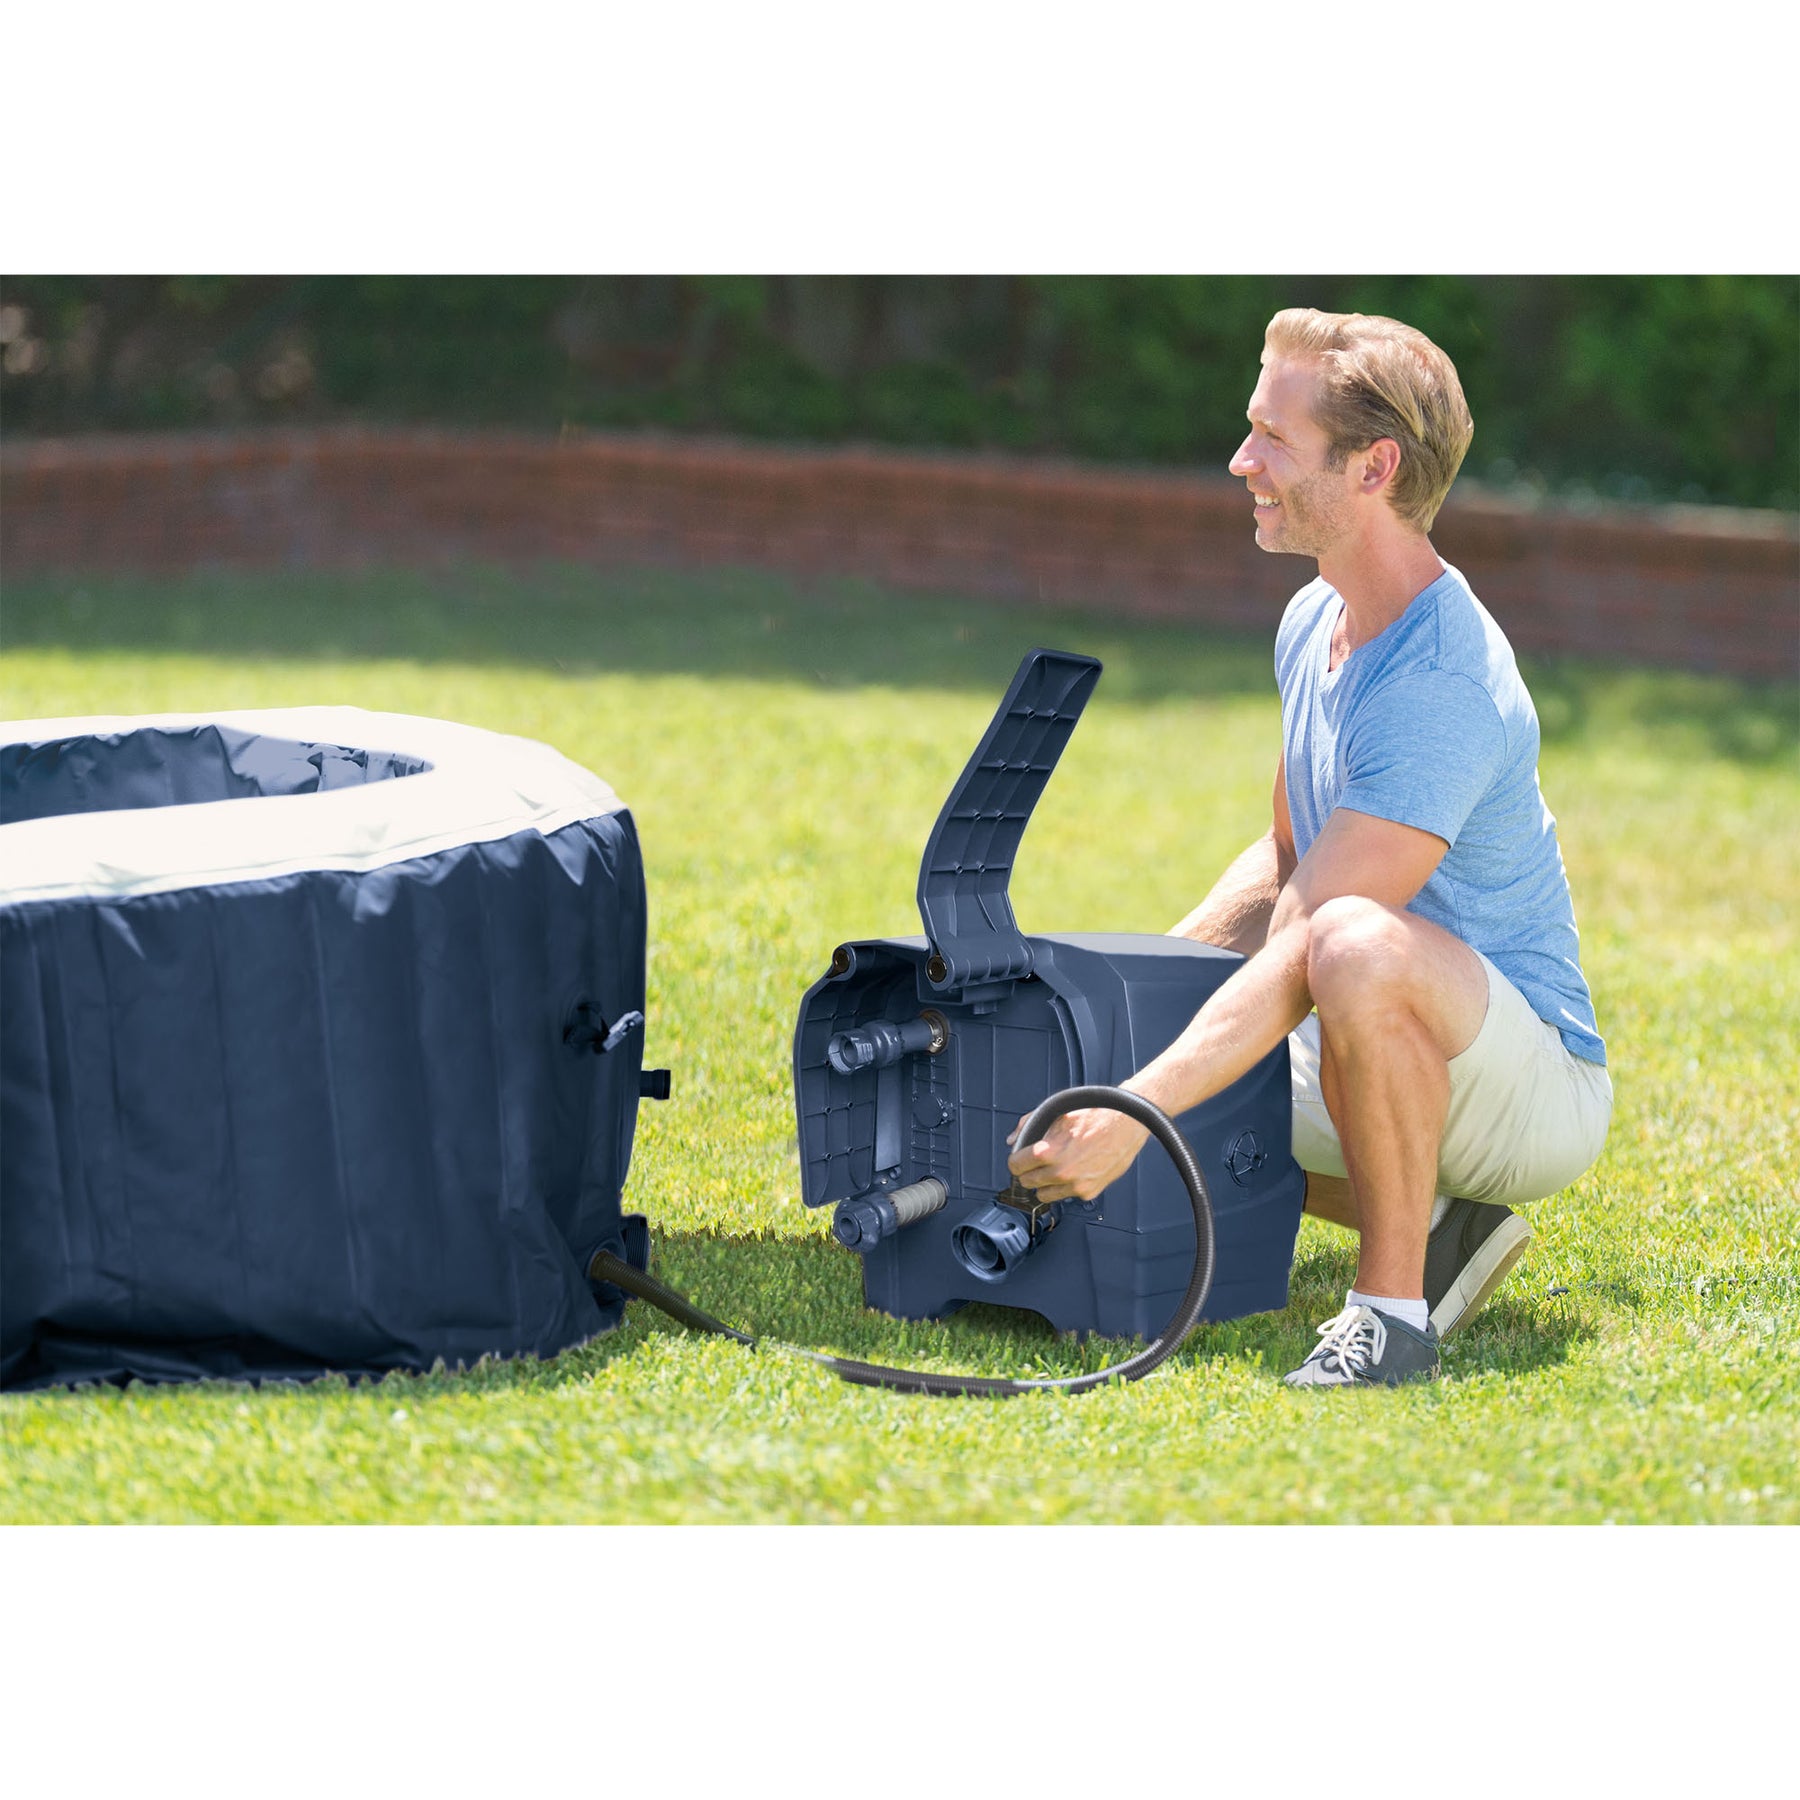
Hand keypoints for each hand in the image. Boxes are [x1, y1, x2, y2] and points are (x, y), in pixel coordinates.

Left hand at [1005, 1104, 1150, 1202]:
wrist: (1126, 1123)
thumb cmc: (1094, 1115)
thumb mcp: (1056, 1112)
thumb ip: (1028, 1125)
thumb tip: (1013, 1140)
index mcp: (1048, 1151)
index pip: (1015, 1167)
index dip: (1016, 1161)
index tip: (1019, 1160)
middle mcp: (1060, 1172)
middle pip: (1027, 1183)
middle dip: (1029, 1172)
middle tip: (1037, 1163)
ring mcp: (1075, 1185)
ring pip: (1043, 1195)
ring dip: (1045, 1184)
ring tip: (1054, 1168)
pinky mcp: (1088, 1192)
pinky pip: (1065, 1196)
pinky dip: (1065, 1187)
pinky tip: (1073, 1171)